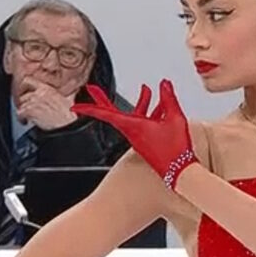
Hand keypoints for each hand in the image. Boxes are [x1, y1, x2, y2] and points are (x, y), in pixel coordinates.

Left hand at [17, 78, 77, 130]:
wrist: (66, 126)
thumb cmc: (68, 115)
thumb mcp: (69, 99)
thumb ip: (68, 92)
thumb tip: (73, 88)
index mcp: (47, 89)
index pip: (28, 80)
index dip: (23, 86)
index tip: (23, 91)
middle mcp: (39, 93)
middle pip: (23, 96)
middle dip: (24, 103)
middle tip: (27, 109)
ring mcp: (33, 102)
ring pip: (21, 105)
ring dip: (23, 111)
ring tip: (27, 116)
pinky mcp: (29, 111)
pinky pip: (19, 114)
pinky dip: (21, 118)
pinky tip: (25, 121)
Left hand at [71, 79, 196, 189]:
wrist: (181, 173)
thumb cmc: (175, 151)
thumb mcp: (175, 119)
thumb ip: (169, 98)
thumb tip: (164, 83)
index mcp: (133, 127)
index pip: (105, 114)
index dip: (89, 108)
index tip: (75, 106)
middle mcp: (132, 133)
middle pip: (112, 113)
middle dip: (103, 100)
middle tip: (92, 90)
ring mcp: (139, 138)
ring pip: (133, 116)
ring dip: (141, 101)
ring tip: (146, 89)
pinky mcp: (147, 142)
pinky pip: (144, 123)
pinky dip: (151, 112)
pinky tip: (162, 107)